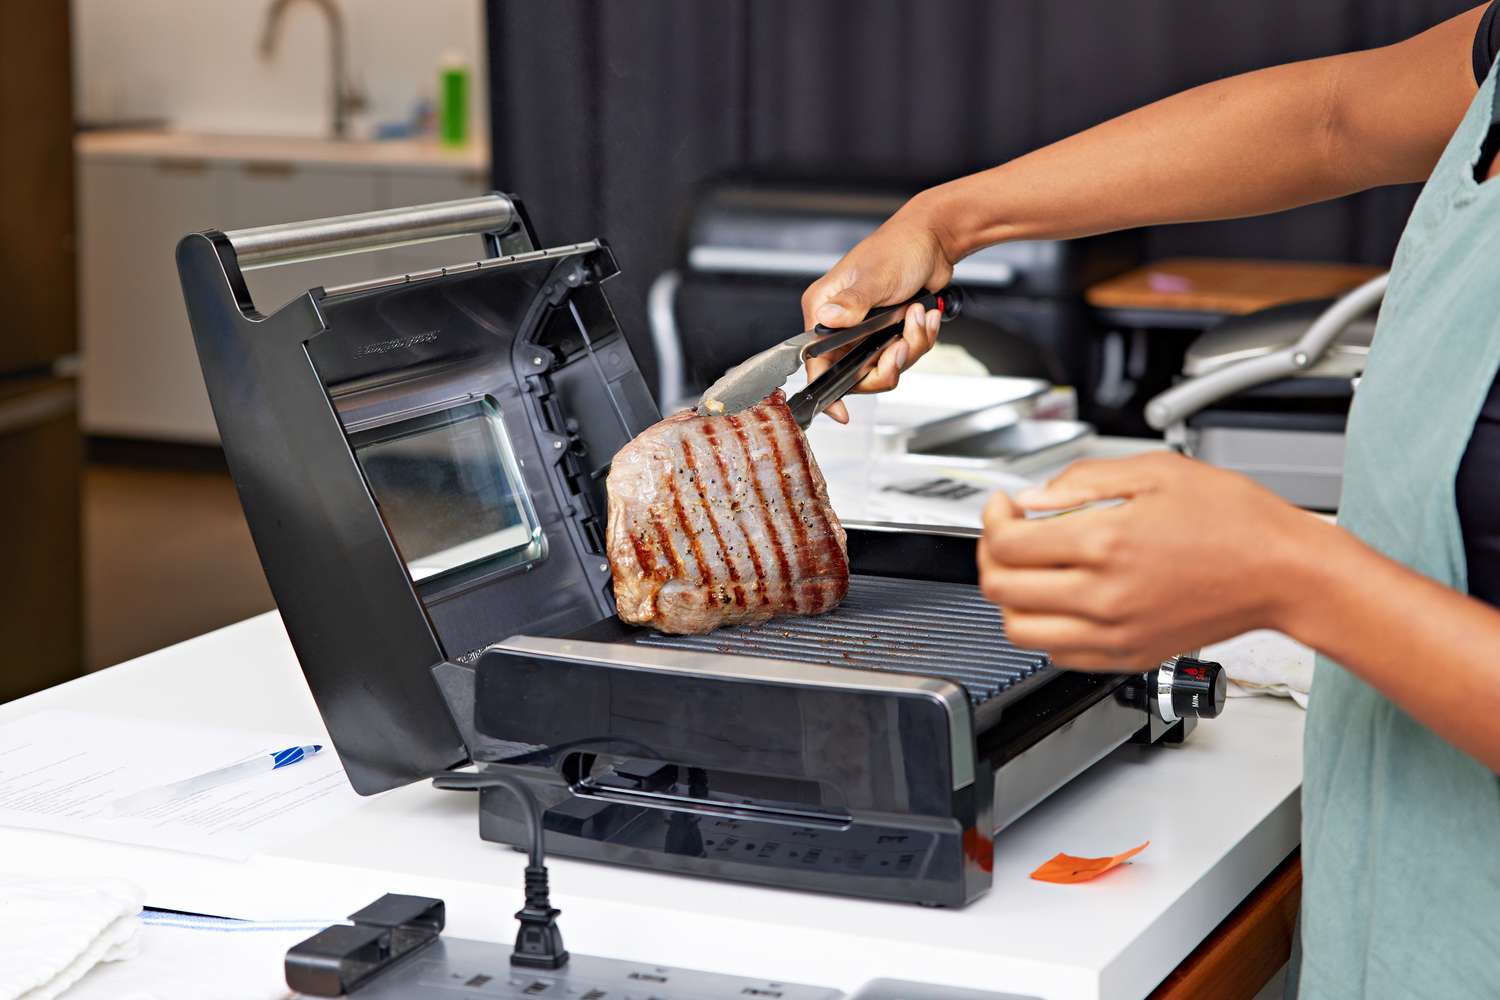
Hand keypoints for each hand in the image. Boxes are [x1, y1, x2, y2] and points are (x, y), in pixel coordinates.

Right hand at [799, 195, 957, 421]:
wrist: (935, 239)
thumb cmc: (900, 247)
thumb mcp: (876, 276)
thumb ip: (853, 304)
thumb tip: (827, 320)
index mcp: (824, 309)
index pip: (816, 362)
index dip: (828, 390)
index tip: (840, 414)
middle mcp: (841, 323)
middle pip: (855, 372)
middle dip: (887, 364)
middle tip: (902, 345)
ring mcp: (866, 330)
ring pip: (885, 366)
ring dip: (910, 345)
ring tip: (918, 316)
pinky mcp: (889, 332)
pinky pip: (904, 354)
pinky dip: (920, 337)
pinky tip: (925, 313)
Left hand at [976, 453, 1317, 668]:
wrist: (1284, 573)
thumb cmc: (1235, 521)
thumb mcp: (1156, 471)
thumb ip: (1082, 481)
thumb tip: (1032, 498)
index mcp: (1107, 542)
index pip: (1008, 544)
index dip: (993, 519)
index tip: (1004, 507)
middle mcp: (1104, 596)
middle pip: (1002, 588)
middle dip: (992, 554)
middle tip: (1007, 534)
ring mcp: (1115, 633)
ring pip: (1020, 631)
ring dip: (1010, 598)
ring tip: (1027, 571)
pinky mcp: (1128, 657)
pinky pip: (1058, 655)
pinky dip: (1043, 629)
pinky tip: (1059, 600)